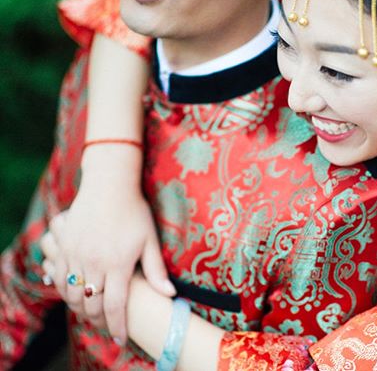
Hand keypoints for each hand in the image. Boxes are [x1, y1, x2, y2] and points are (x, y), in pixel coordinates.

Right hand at [44, 169, 174, 342]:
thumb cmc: (134, 212)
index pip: (115, 306)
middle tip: (108, 327)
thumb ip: (155, 269)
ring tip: (92, 314)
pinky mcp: (63, 246)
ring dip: (81, 308)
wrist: (109, 185)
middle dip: (99, 321)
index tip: (121, 339)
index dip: (117, 326)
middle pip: (92, 305)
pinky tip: (77, 294)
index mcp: (118, 263)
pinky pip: (59, 278)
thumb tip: (168, 294)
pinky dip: (66, 291)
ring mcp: (75, 254)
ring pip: (73, 295)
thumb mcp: (149, 240)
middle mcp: (94, 262)